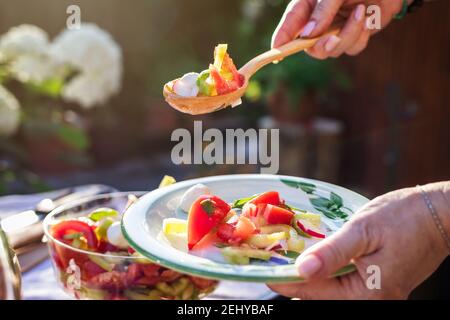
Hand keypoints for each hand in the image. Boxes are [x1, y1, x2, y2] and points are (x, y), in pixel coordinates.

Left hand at [268, 183, 449, 298]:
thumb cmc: (405, 218)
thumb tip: (300, 269)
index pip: (313, 292)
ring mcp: (376, 294)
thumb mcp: (364, 230)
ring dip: (308, 276)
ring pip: (331, 291)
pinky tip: (314, 259)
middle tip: (271, 264)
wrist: (440, 214)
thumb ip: (332, 252)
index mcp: (368, 293)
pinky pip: (344, 284)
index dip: (285, 282)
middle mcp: (371, 301)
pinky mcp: (378, 285)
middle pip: (320, 295)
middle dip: (295, 280)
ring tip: (287, 260)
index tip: (263, 273)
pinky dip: (325, 273)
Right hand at [272, 0, 408, 58]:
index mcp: (307, 7)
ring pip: (333, 50)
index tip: (276, 55)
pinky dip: (360, 36)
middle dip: (321, 46)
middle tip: (332, 39)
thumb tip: (308, 36)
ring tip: (361, 11)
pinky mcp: (355, 35)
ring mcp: (336, 30)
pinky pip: (352, 48)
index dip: (281, 42)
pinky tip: (367, 18)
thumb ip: (322, 12)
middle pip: (310, 48)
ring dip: (348, 35)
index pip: (289, 28)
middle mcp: (319, 22)